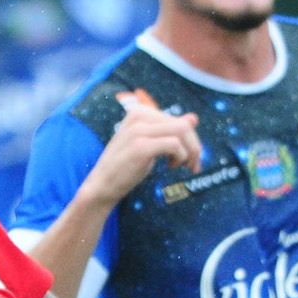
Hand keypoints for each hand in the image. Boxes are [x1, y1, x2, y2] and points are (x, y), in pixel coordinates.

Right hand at [78, 89, 200, 205]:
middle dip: (195, 147)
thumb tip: (194, 118)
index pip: (178, 120)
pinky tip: (172, 167)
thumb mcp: (149, 143)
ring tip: (184, 167)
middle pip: (184, 125)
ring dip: (190, 152)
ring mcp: (139, 130)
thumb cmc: (126, 166)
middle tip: (193, 166)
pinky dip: (180, 157)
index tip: (190, 158)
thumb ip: (169, 131)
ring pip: (182, 132)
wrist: (102, 184)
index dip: (191, 140)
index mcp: (140, 112)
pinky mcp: (141, 147)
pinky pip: (174, 145)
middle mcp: (139, 116)